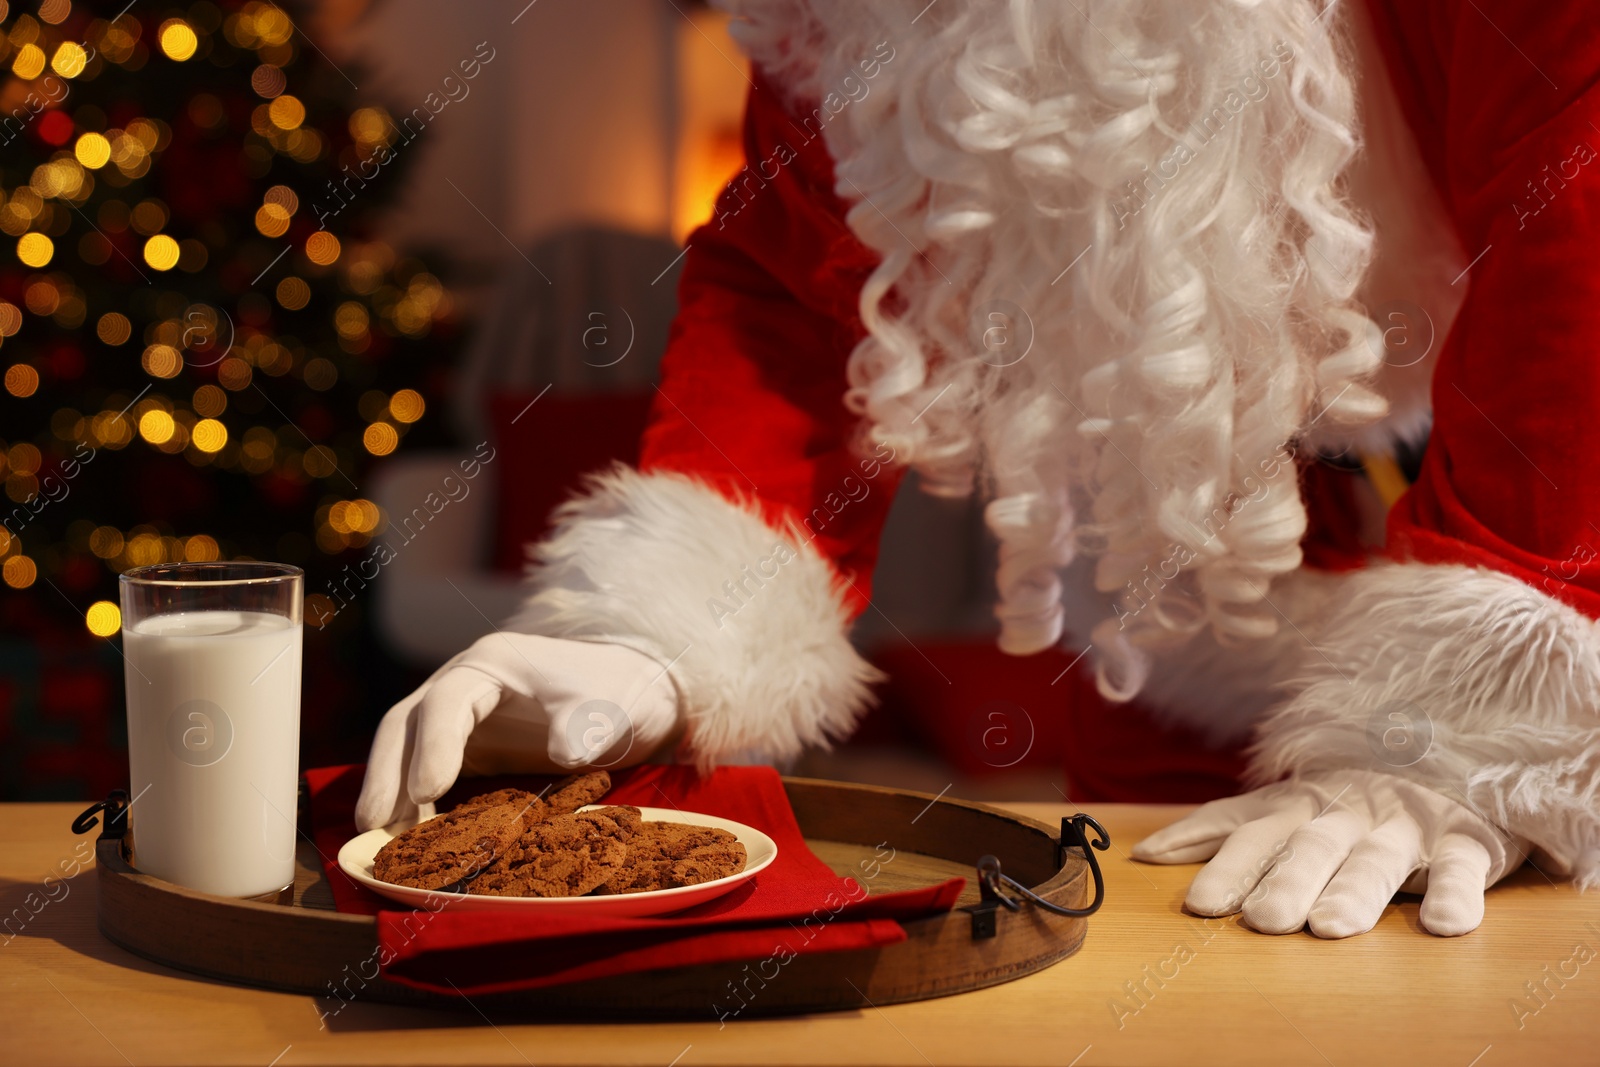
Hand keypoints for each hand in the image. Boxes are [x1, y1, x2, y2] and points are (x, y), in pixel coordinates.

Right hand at [355, 634, 679, 829]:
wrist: (635, 694)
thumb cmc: (620, 692)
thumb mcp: (609, 706)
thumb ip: (585, 727)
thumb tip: (564, 753)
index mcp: (493, 662)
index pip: (447, 701)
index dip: (433, 746)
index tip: (428, 791)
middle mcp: (465, 684)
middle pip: (406, 723)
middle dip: (387, 773)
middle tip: (373, 824)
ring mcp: (461, 716)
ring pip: (406, 748)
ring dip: (391, 792)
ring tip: (380, 843)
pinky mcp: (468, 747)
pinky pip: (427, 771)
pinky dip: (413, 803)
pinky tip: (411, 841)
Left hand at [1129, 770, 1525, 937]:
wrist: (1452, 761)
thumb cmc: (1348, 803)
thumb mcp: (1281, 808)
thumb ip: (1219, 830)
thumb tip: (1143, 854)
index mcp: (1299, 808)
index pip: (1253, 834)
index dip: (1225, 864)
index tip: (1198, 905)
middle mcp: (1346, 815)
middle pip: (1309, 849)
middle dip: (1284, 883)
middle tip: (1262, 921)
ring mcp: (1405, 826)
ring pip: (1376, 860)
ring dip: (1352, 891)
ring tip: (1331, 927)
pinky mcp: (1466, 839)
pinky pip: (1461, 867)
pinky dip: (1454, 893)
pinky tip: (1441, 924)